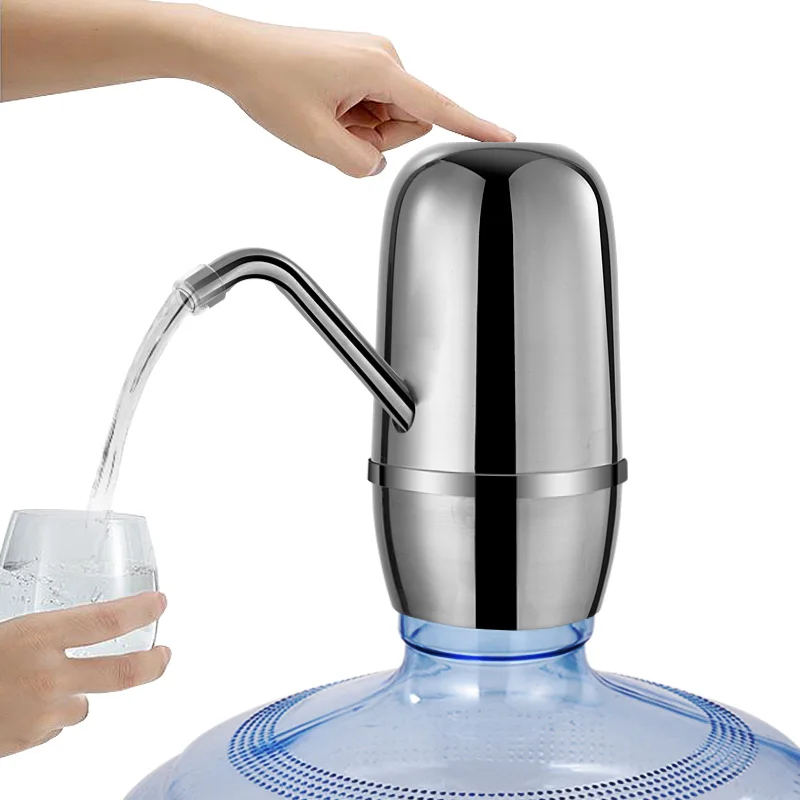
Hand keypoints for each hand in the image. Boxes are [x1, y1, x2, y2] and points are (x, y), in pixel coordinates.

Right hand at [0, 591, 169, 757]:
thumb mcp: (9, 631)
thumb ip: (43, 632)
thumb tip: (80, 622)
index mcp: (37, 636)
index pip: (106, 620)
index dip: (140, 610)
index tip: (160, 602)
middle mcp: (47, 676)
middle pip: (123, 673)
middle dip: (153, 664)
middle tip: (165, 655)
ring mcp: (42, 713)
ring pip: (84, 704)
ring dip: (74, 695)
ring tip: (40, 684)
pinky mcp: (30, 740)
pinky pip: (55, 724)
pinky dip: (49, 715)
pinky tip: (21, 705)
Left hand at [191, 18, 515, 176]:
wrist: (234, 54)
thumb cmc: (268, 83)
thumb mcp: (316, 141)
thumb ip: (359, 165)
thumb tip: (377, 165)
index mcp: (380, 70)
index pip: (440, 108)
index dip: (475, 127)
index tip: (506, 136)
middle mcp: (383, 57)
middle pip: (409, 122)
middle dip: (376, 138)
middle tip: (335, 130)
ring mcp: (371, 58)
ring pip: (389, 118)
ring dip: (360, 130)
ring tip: (325, 117)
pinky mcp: (359, 63)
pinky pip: (372, 105)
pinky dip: (351, 118)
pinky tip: (324, 109)